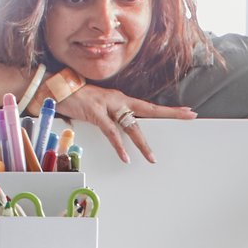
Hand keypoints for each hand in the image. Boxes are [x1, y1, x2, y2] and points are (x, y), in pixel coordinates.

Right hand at [62, 84, 196, 163]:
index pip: (150, 106)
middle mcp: (119, 100)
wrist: (57, 89)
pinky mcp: (95, 113)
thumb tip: (127, 131)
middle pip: (150, 109)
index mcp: (122, 99)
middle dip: (170, 113)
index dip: (169, 110)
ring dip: (142, 144)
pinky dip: (118, 146)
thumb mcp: (102, 108)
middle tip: (190, 115)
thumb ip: (115, 118)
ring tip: (152, 159)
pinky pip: (110, 132)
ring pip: (131, 125)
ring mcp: (108, 105)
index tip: (188, 111)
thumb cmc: (79, 99)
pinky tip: (125, 157)